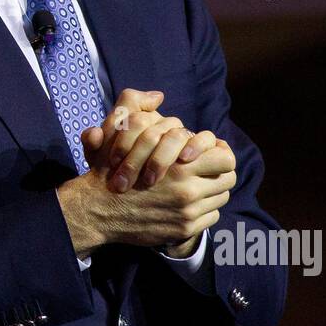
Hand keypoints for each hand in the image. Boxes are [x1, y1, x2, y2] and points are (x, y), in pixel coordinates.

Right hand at [58, 89, 236, 257]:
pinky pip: (211, 217)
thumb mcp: (117, 130)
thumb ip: (136, 105)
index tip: (210, 153)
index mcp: (179, 163)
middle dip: (219, 172)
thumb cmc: (110, 168)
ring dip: (211, 190)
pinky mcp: (183, 230)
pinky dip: (203, 210)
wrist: (97, 209)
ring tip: (196, 185)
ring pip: (220, 198)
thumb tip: (158, 95)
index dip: (220, 153)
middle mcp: (188, 189)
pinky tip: (187, 204)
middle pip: (228, 179)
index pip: (226, 158)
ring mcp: (187, 212)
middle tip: (206, 170)